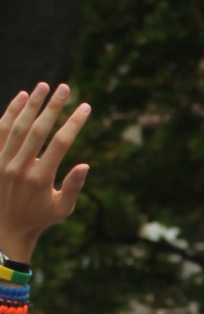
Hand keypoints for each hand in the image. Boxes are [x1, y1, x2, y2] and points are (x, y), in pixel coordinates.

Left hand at [0, 84, 90, 260]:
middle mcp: (19, 166)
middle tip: (65, 87)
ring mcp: (3, 161)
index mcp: (40, 179)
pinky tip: (22, 97)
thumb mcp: (62, 209)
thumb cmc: (38, 218)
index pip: (61, 143)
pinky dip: (10, 112)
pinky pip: (0, 130)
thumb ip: (73, 187)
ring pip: (17, 125)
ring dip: (32, 104)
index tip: (85, 107)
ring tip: (44, 86)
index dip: (74, 123)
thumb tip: (85, 165)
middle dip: (53, 106)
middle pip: (38, 129)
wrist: (3, 227)